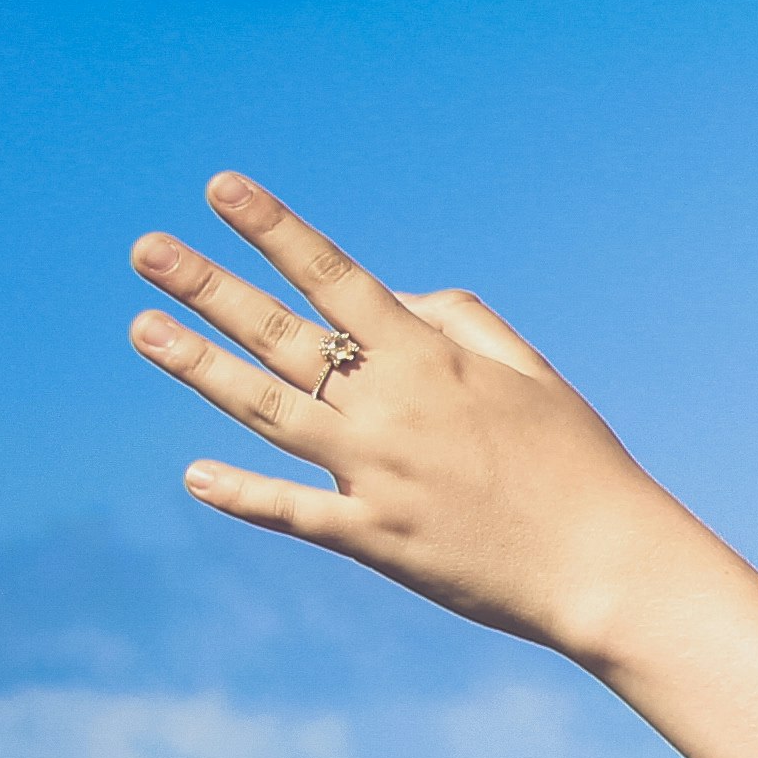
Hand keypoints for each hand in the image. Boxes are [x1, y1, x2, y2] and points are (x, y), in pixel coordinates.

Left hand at [124, 172, 701, 656]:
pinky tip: (195, 475)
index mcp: (432, 360)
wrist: (614, 569)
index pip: (335, 277)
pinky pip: (296, 512)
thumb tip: (390, 298)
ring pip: (268, 409)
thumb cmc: (582, 466)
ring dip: (200, 365)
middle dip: (208, 286)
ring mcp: (379, 475)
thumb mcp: (532, 374)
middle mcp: (393, 408)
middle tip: (145, 248)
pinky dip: (243, 494)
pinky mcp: (378, 541)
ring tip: (143, 326)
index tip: (221, 188)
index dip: (274, 228)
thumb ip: (459, 320)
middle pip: (281, 335)